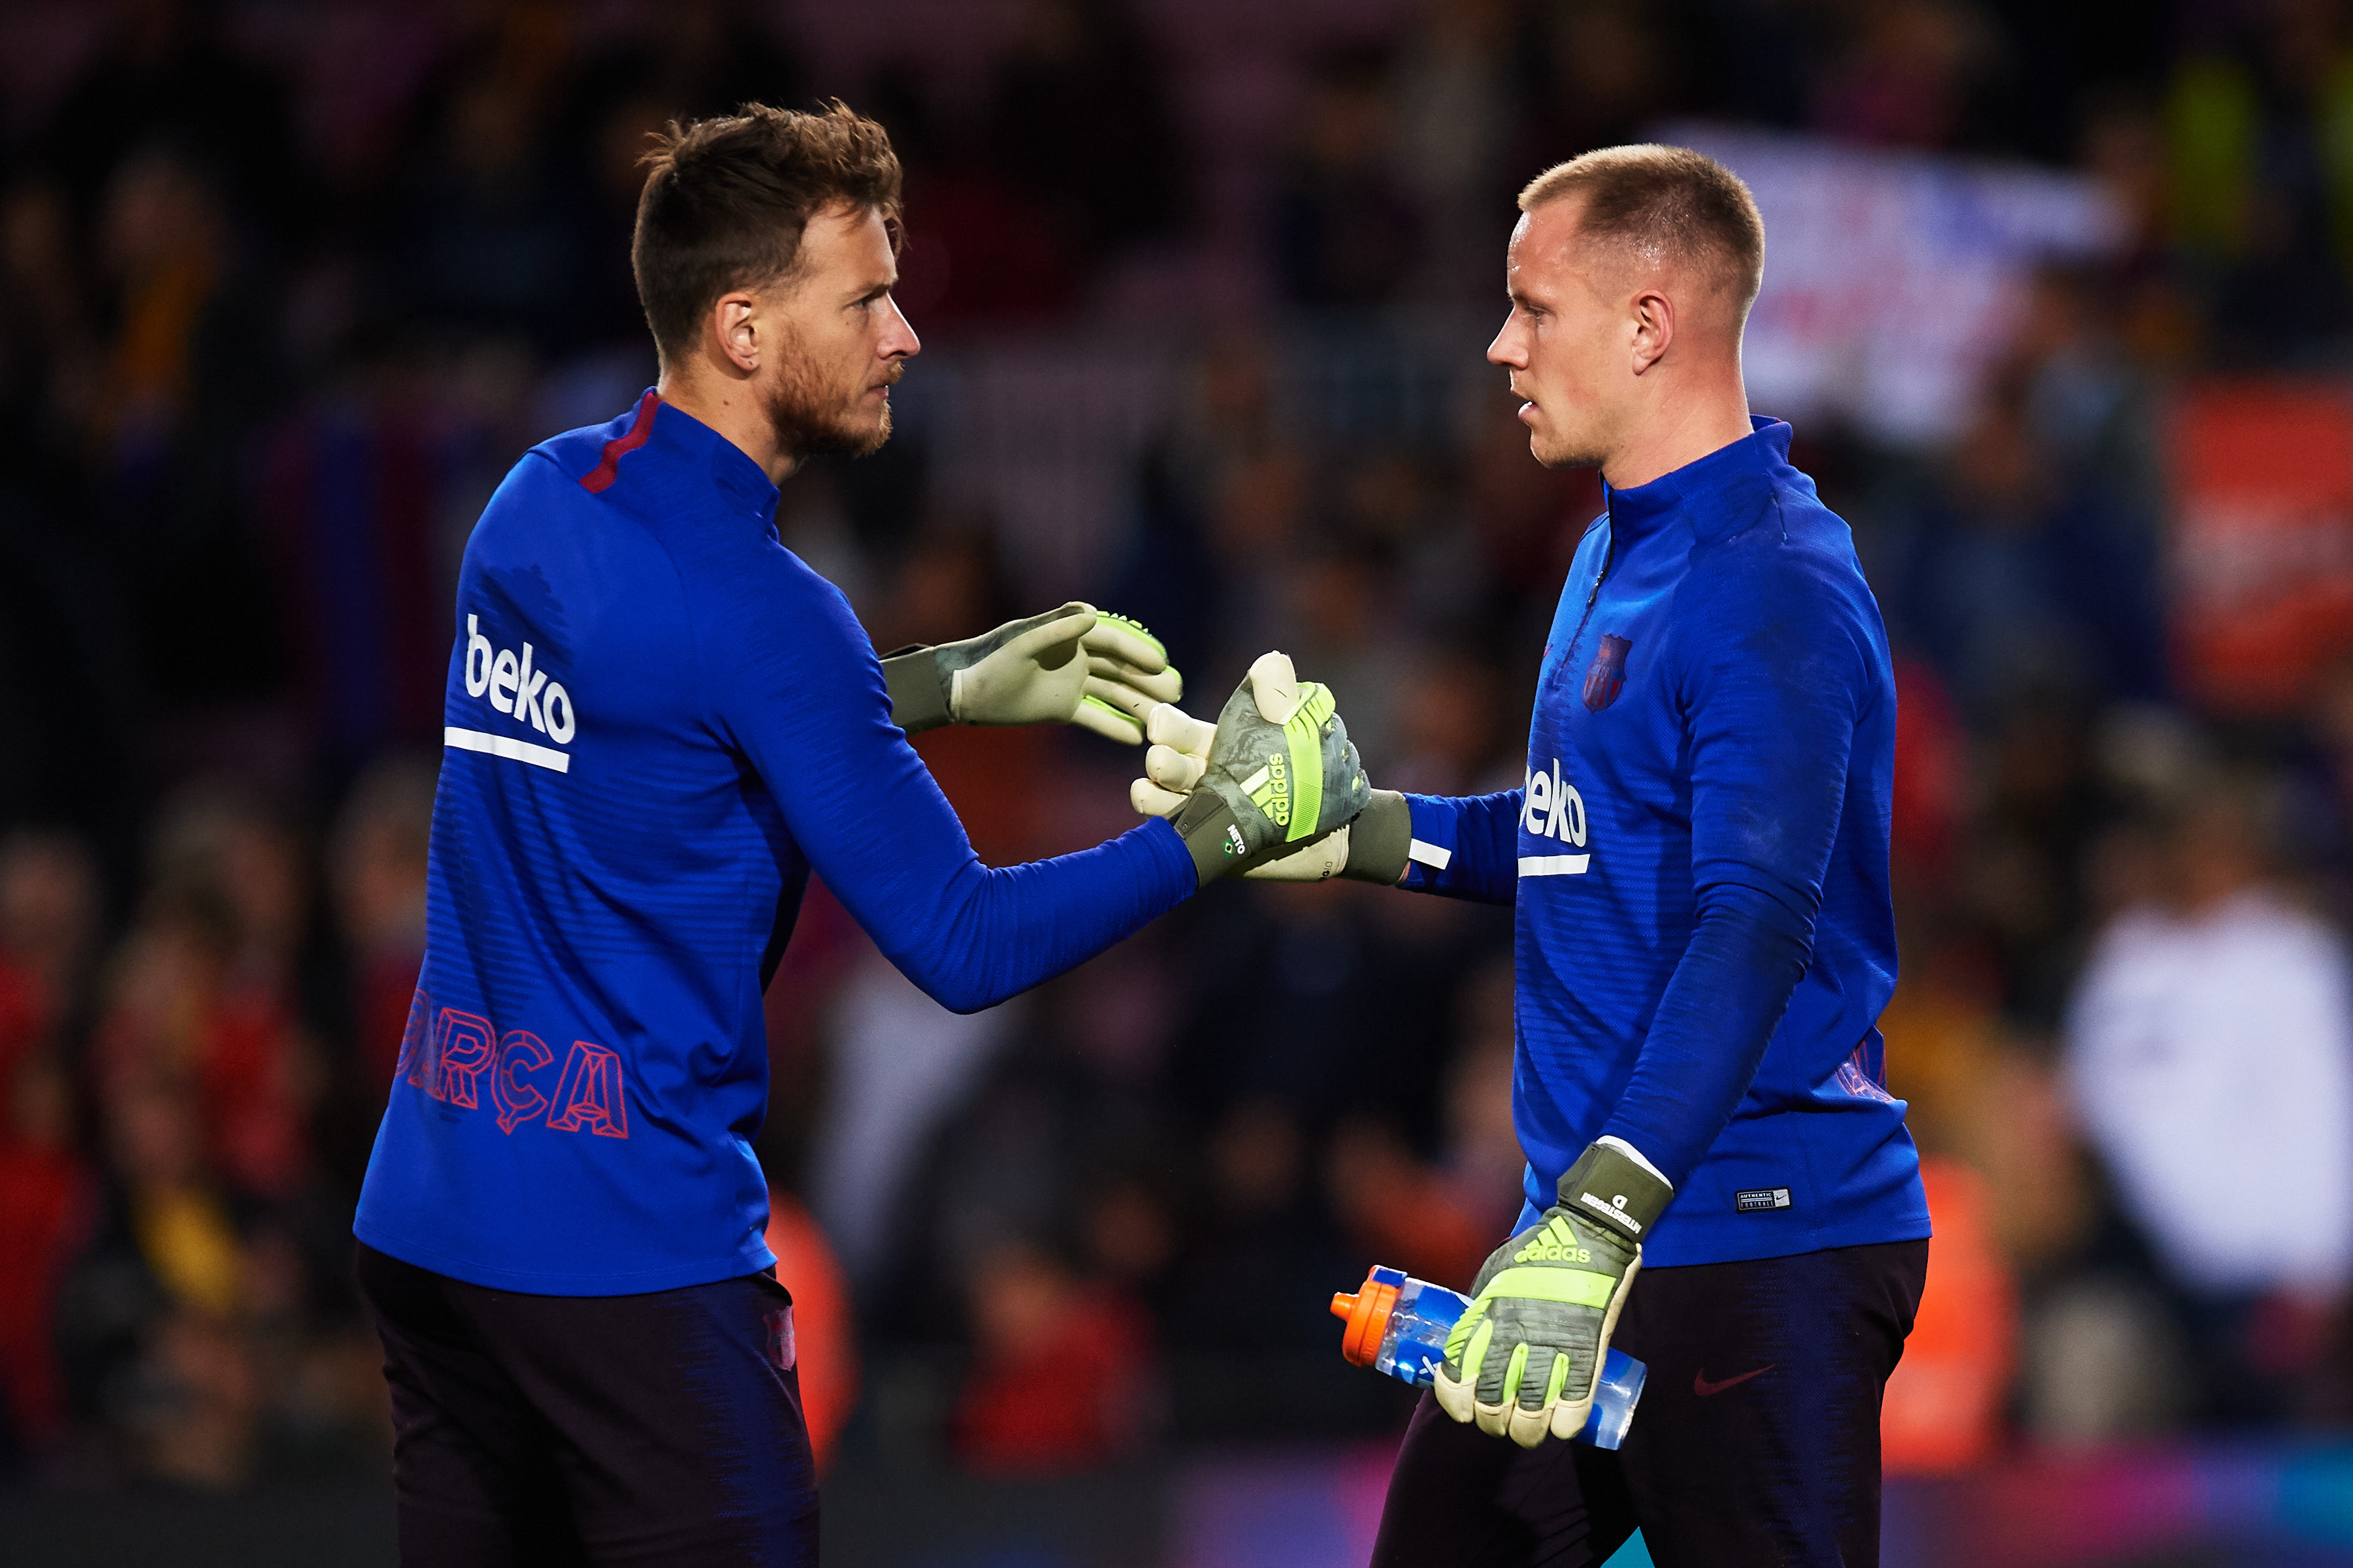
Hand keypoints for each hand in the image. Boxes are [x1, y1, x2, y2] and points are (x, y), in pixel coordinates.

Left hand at [882, 603, 1179, 742]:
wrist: (966, 692)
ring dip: (1139, 704)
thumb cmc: (990, 661)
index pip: (1112, 642)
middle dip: (1148, 679)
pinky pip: (1096, 718)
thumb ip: (1056, 627)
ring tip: (1165, 719)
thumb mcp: (1021, 642)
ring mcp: (1073, 684)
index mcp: (1069, 636)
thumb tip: (1093, 612)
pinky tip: (1137, 739)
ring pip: (1114, 693)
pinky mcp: (1064, 708)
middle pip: (1120, 668)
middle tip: (1175, 692)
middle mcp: (1077, 658)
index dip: (1137, 652)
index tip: (1161, 664)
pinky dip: (1114, 727)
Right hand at [1132, 670, 1409, 884]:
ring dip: (1157, 796)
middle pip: (1170, 766)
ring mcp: (1207, 814)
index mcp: (1221, 745)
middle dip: (1163, 761)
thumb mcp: (1298, 727)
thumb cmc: (1313, 773)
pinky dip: (1171, 826)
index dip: (1167, 726)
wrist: (1339, 829)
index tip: (1158, 724)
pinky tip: (1168, 817)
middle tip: (1161, 760)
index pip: (1181, 732)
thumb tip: (1272, 660)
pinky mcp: (1213, 847)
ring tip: (1151, 790)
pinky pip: (1183, 837)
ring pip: (1168, 803)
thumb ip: (1282, 696)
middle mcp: (1206, 778)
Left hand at [1432, 1141, 1671, 1447]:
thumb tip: (1470, 1342)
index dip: (1456, 1402)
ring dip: (1526, 1433)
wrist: (1589, 1234)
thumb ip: (1482, 1309)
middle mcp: (1515, 1334)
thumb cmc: (1536, 1253)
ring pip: (1532, 1411)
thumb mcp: (1493, 1275)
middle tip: (1498, 1425)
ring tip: (1526, 1434)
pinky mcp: (1588, 1351)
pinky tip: (1560, 1427)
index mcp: (1487, 1314)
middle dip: (1492, 1424)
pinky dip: (1566, 1424)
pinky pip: (1575, 1403)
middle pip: (1493, 1402)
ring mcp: (1553, 1345)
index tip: (1462, 1412)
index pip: (1458, 1374)